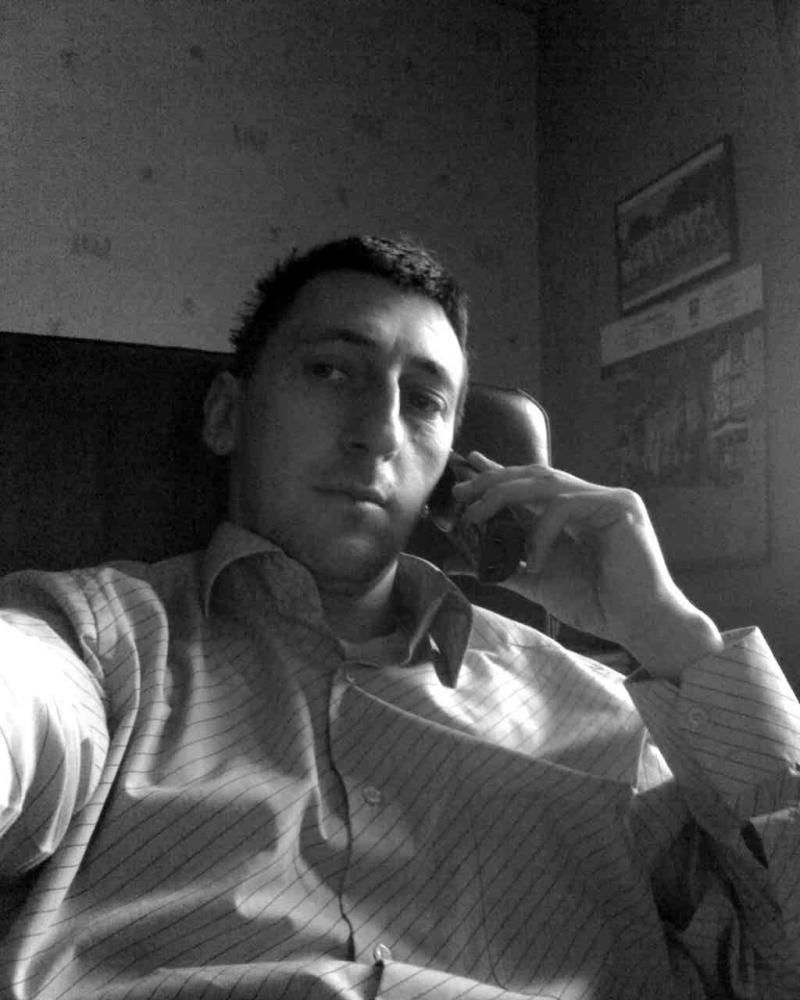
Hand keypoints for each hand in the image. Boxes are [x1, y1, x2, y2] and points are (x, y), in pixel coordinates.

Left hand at [452, 452, 722, 679]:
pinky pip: (565, 507)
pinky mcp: (620, 508)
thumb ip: (501, 566)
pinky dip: (541, 532)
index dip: (500, 472)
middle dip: (493, 480)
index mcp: (577, 511)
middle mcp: (593, 498)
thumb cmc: (598, 605)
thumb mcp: (537, 581)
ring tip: (476, 518)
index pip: (532, 483)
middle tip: (460, 493)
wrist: (640, 626)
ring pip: (547, 482)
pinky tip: (534, 561)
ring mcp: (609, 499)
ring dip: (505, 497)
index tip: (467, 466)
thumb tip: (456, 561)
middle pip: (536, 474)